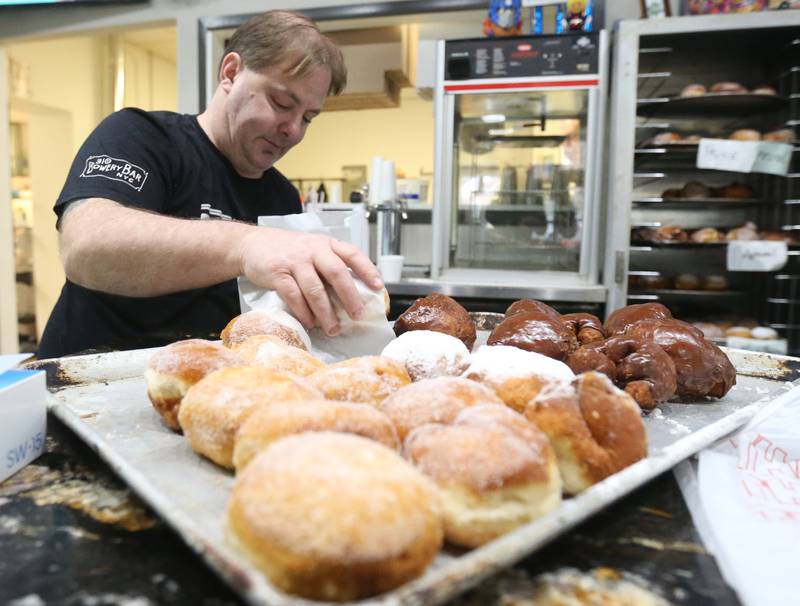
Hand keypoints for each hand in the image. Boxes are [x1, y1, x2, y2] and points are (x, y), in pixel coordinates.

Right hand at [238, 227, 383, 335]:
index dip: (368, 270)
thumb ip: (330, 265)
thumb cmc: (289, 251)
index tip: (378, 287)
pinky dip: (304, 312)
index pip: (353, 254)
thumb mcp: (313, 249)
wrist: (252, 244)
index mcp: (327, 244)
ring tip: (333, 328)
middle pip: (337, 273)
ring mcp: (295, 261)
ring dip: (325, 312)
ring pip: (315, 289)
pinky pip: (294, 295)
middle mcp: (313, 249)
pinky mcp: (277, 273)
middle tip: (357, 315)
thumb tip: (353, 294)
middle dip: (349, 297)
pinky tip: (310, 323)